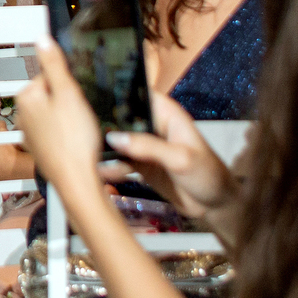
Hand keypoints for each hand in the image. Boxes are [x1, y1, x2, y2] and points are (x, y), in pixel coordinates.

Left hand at [16, 37, 104, 195]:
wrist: (76, 180)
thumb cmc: (72, 141)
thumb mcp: (68, 93)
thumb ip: (54, 65)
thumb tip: (42, 38)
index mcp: (25, 98)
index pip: (48, 76)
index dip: (69, 84)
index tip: (77, 96)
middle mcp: (22, 115)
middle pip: (52, 95)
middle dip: (70, 101)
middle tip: (81, 115)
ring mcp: (31, 133)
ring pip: (56, 114)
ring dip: (70, 118)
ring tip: (81, 130)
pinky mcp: (42, 148)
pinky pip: (57, 132)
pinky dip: (68, 134)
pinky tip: (78, 142)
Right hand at [98, 92, 238, 218]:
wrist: (216, 207)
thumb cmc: (209, 176)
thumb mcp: (180, 158)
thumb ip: (148, 147)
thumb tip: (114, 138)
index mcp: (166, 114)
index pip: (138, 93)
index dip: (116, 90)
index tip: (90, 93)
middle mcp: (153, 126)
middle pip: (122, 116)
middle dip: (103, 121)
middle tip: (81, 127)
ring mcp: (145, 146)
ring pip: (117, 140)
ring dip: (103, 146)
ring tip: (86, 151)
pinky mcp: (140, 164)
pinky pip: (119, 161)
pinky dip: (108, 165)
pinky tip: (98, 171)